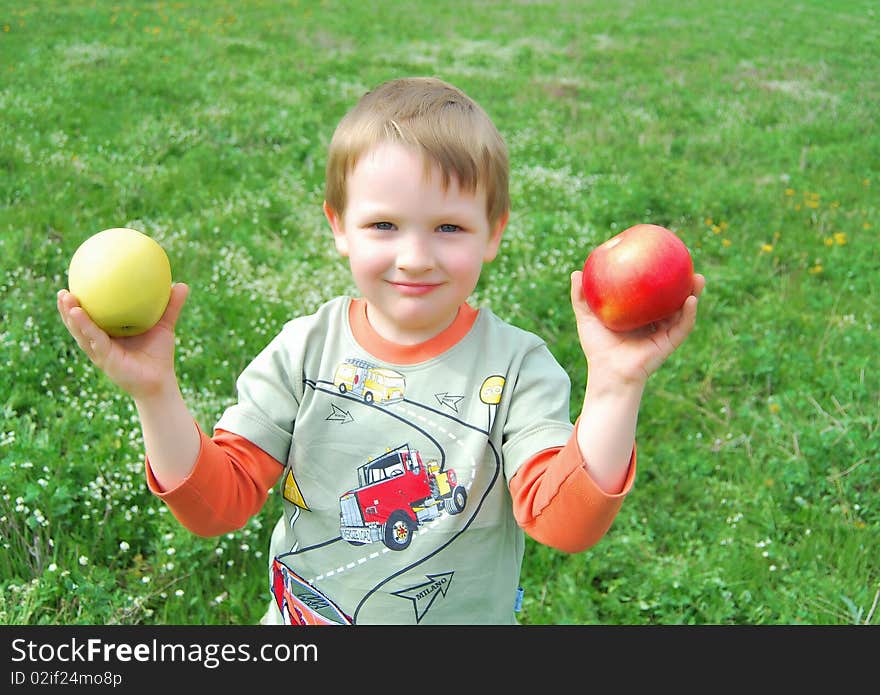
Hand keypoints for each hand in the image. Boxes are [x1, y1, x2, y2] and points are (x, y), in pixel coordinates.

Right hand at [57, 283, 188, 399]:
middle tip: (62, 291)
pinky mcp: (105, 358)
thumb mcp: (165, 326)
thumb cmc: (160, 355)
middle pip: (78, 324)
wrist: (161, 382)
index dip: (80, 303)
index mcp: (109, 335)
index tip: (74, 284)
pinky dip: (84, 325)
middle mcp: (101, 343)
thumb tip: (182, 284)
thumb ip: (171, 306)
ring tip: (64, 297)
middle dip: (67, 308)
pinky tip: (78, 313)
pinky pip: (93, 339)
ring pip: (80, 331)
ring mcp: (100, 352)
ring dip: (69, 315)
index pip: (91, 317)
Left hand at [569, 271, 704, 385]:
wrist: (607, 372)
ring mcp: (663, 332)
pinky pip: (683, 326)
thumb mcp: (586, 317)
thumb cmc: (597, 347)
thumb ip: (581, 297)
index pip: (650, 292)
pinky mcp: (669, 343)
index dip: (657, 276)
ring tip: (698, 277)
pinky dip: (689, 313)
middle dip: (681, 281)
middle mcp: (653, 321)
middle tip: (685, 262)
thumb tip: (576, 272)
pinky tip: (691, 299)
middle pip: (671, 297)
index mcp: (638, 314)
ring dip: (694, 293)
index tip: (660, 256)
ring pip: (683, 310)